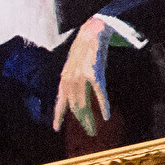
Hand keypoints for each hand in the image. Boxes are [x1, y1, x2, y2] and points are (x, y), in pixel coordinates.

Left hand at [54, 16, 118, 134]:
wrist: (92, 32)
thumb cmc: (85, 48)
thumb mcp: (74, 65)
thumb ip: (74, 78)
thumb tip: (75, 91)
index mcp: (64, 79)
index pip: (60, 102)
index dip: (58, 116)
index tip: (56, 129)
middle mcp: (70, 81)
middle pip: (75, 107)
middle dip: (82, 122)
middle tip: (90, 133)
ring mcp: (81, 78)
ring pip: (84, 104)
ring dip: (90, 119)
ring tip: (95, 129)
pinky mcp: (94, 74)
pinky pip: (99, 94)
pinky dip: (103, 106)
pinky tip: (107, 116)